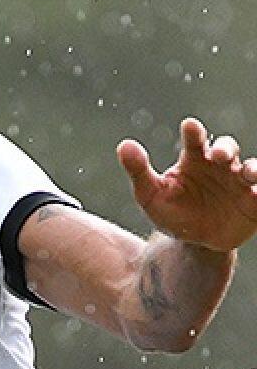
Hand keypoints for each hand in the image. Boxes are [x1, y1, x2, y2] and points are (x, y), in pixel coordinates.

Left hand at [118, 118, 256, 251]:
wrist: (191, 242)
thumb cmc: (171, 211)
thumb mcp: (150, 194)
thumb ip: (138, 170)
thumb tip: (124, 145)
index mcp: (194, 160)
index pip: (194, 141)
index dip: (193, 132)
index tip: (190, 126)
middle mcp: (219, 166)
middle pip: (227, 149)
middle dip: (225, 149)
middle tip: (219, 155)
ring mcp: (239, 183)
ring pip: (252, 169)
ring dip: (253, 168)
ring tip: (249, 172)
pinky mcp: (254, 202)